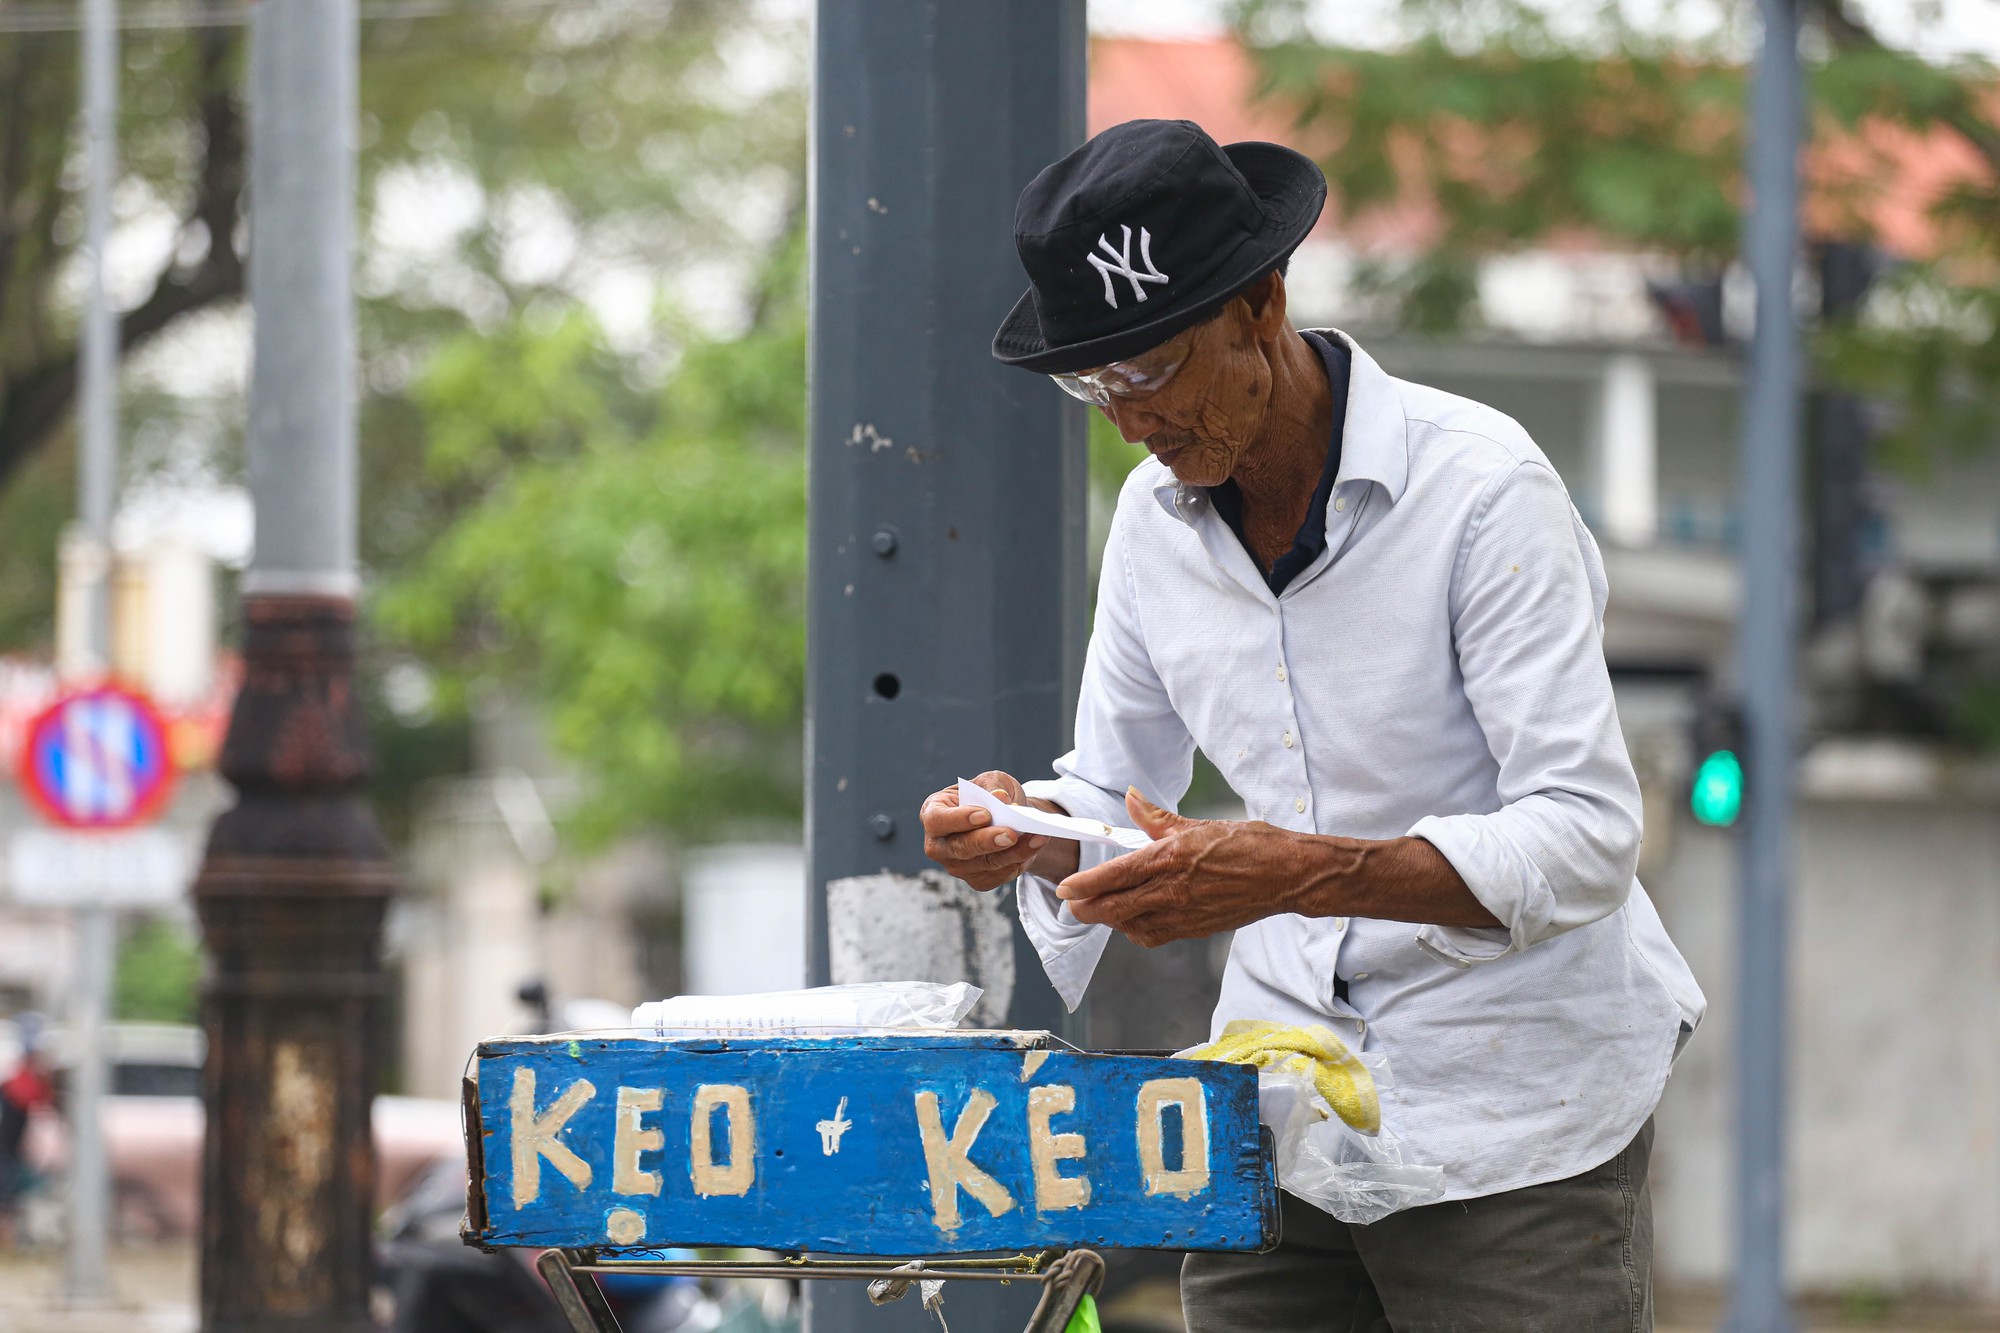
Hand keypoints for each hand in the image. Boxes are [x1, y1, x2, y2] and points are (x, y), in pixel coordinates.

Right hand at [920, 770, 1072, 890]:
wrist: (1006, 817)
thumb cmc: (990, 796)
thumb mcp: (991, 781)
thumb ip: (992, 785)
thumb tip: (1000, 798)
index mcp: (933, 813)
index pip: (937, 820)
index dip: (958, 819)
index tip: (985, 815)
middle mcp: (939, 845)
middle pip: (959, 848)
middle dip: (987, 841)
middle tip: (1010, 834)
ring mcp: (956, 866)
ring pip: (984, 864)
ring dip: (1013, 852)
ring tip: (1036, 837)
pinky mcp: (976, 880)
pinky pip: (998, 876)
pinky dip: (1018, 861)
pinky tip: (1034, 846)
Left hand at [1056, 788, 1319, 946]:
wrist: (1286, 875)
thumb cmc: (1249, 845)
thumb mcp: (1198, 824)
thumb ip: (1157, 819)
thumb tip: (1130, 797)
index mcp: (1170, 859)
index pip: (1114, 876)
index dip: (1084, 885)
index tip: (1064, 889)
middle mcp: (1172, 891)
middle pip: (1114, 908)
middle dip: (1087, 909)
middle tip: (1071, 906)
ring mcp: (1184, 914)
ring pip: (1131, 925)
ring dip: (1110, 920)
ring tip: (1098, 910)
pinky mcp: (1195, 929)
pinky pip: (1154, 935)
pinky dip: (1136, 930)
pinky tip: (1133, 921)